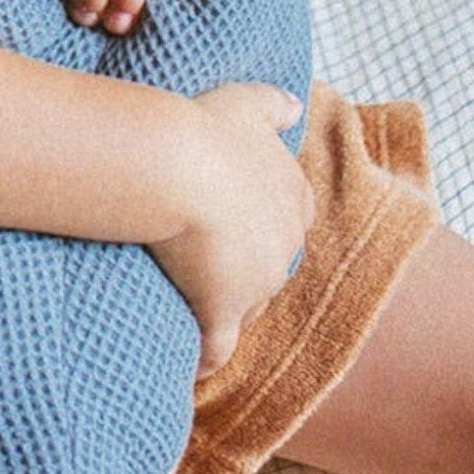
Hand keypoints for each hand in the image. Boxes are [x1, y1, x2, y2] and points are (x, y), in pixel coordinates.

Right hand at [148, 83, 313, 375]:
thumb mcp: (245, 102)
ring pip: (246, 308)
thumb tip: (296, 104)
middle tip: (202, 266)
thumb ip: (273, 104)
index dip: (258, 224)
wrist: (177, 165)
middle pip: (268, 267)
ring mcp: (256, 283)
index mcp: (292, 197)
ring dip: (221, 311)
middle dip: (242, 271)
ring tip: (187, 312)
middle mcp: (285, 245)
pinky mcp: (222, 311)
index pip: (287, 219)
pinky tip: (189, 371)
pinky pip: (215, 348)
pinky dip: (204, 361)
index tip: (232, 225)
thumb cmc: (206, 129)